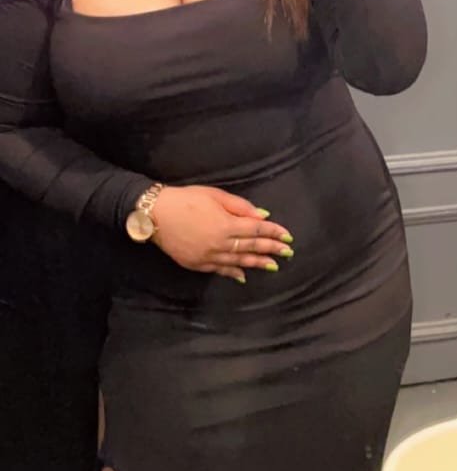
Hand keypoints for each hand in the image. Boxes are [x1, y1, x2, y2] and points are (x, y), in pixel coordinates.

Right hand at [151, 186, 293, 282]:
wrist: (155, 214)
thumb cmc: (186, 199)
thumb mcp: (215, 196)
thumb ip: (240, 207)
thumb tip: (262, 216)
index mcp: (226, 225)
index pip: (256, 230)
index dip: (273, 233)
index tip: (287, 236)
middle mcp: (220, 244)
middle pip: (251, 247)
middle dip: (271, 249)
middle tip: (288, 252)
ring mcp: (208, 257)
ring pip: (238, 261)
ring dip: (257, 263)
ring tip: (273, 265)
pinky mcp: (196, 264)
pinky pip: (220, 270)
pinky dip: (233, 272)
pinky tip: (243, 275)